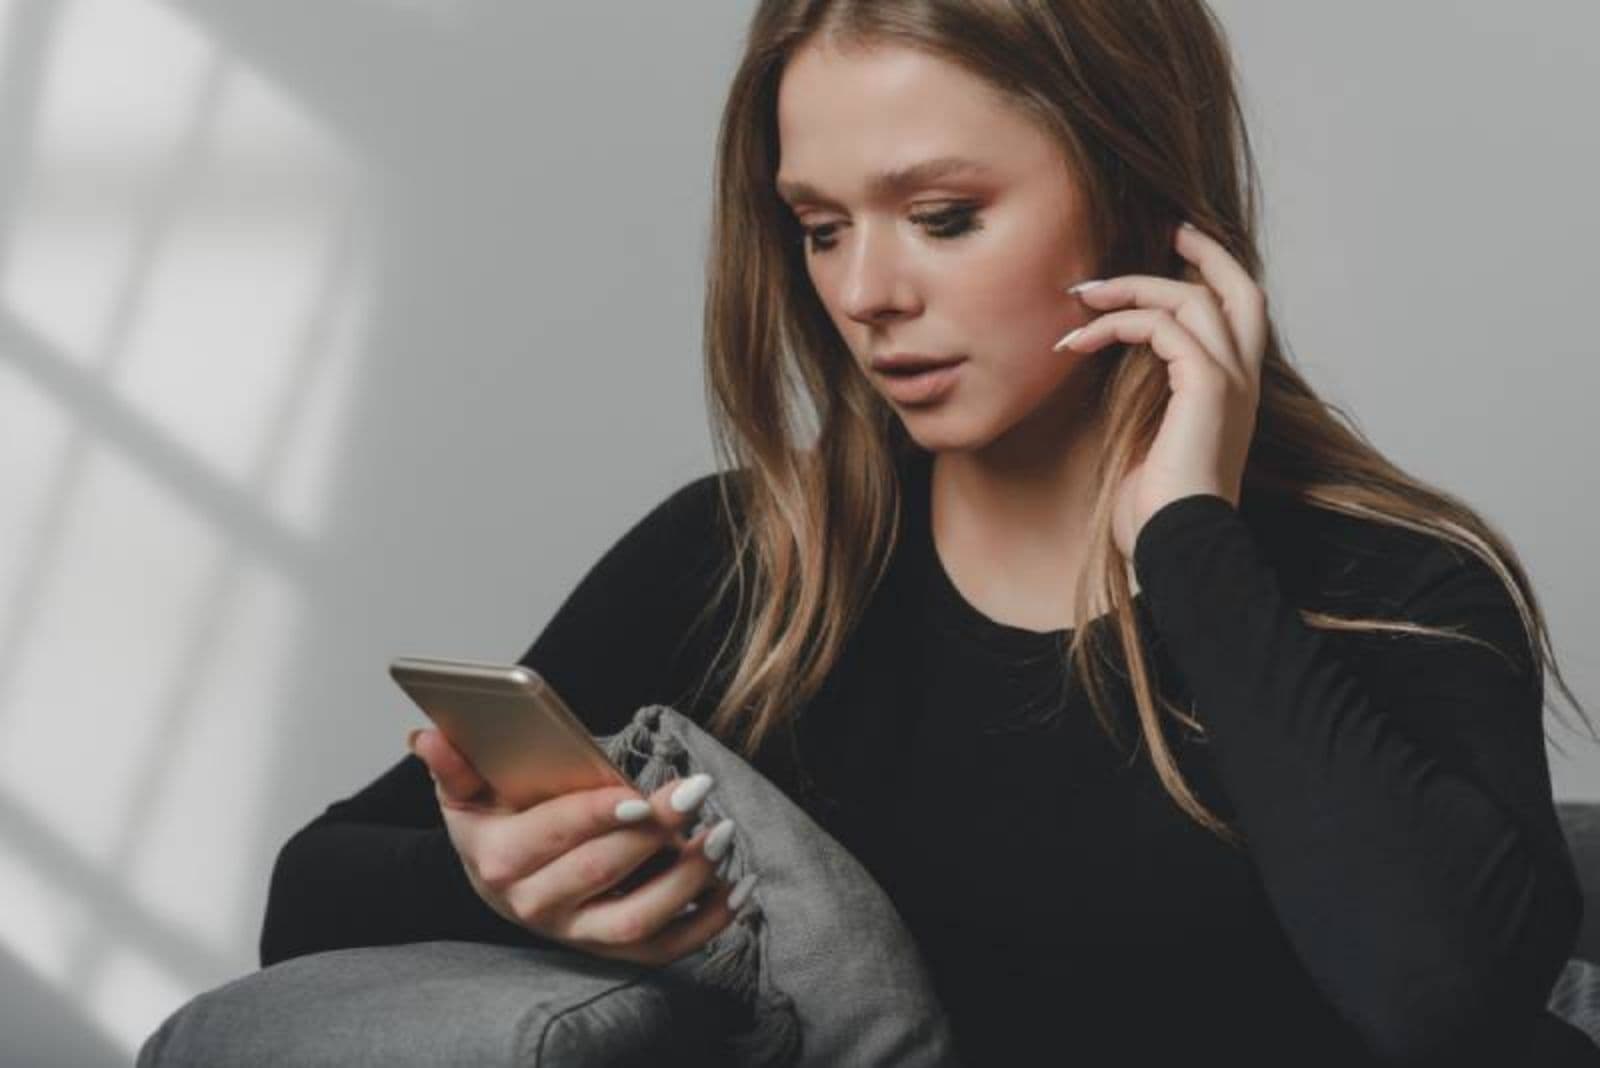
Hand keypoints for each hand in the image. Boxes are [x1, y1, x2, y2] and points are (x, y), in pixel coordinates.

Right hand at [408, 727, 740, 965]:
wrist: (500, 878)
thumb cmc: (495, 821)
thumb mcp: (465, 791)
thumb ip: (453, 763)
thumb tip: (427, 735)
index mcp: (500, 859)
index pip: (556, 836)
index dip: (600, 815)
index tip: (641, 794)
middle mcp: (535, 906)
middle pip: (602, 872)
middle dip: (654, 835)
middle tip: (697, 795)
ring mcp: (576, 933)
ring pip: (636, 920)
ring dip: (686, 881)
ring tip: (719, 834)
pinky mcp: (611, 949)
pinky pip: (664, 948)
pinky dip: (706, 923)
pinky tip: (737, 886)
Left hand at [1057, 222, 1267, 557]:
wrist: (1178, 544)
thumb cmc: (1156, 510)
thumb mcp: (1148, 439)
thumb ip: (1145, 397)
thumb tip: (1111, 364)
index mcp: (1234, 393)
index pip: (1240, 315)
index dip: (1215, 275)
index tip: (1177, 249)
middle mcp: (1243, 381)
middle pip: (1241, 289)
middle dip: (1205, 252)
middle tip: (1165, 230)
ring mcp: (1231, 381)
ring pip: (1192, 299)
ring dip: (1131, 287)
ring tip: (1081, 296)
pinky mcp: (1206, 385)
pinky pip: (1163, 327)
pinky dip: (1117, 323)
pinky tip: (1077, 341)